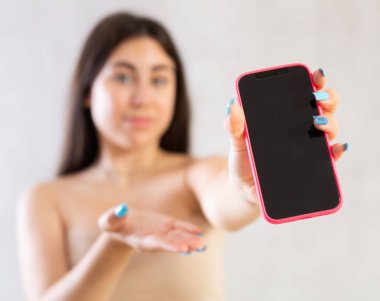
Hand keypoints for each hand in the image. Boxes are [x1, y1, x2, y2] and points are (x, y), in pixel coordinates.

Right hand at [98, 203, 205, 253]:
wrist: (120, 225)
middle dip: (185, 245)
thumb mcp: (108, 221)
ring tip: (203, 246)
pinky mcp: (165, 225)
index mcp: (141, 240)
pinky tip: (199, 232)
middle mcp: (154, 239)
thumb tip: (120, 208)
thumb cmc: (112, 224)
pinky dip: (188, 229)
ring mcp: (161, 233)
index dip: (170, 245)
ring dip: (191, 241)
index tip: (182, 249)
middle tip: (199, 247)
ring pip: (178, 237)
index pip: (157, 243)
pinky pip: (178, 228)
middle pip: (172, 243)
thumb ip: (112, 217)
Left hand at [224, 68, 346, 201]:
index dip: (313, 82)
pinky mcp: (312, 167)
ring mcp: (308, 147)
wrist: (245, 191)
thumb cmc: (243, 162)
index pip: (302, 95)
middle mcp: (301, 129)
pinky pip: (329, 158)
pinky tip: (334, 149)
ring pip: (329, 129)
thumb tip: (232, 105)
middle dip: (328, 98)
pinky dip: (335, 151)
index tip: (316, 75)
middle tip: (319, 98)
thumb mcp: (237, 143)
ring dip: (330, 123)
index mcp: (284, 118)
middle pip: (323, 108)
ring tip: (319, 122)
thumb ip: (234, 127)